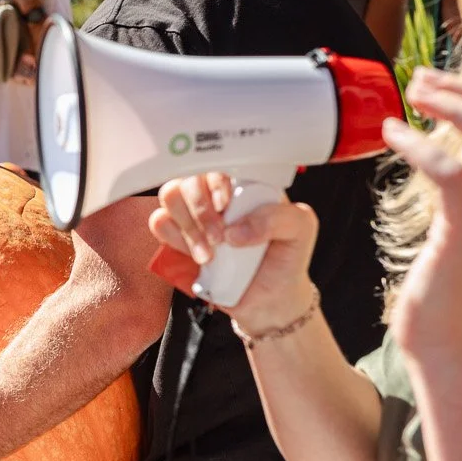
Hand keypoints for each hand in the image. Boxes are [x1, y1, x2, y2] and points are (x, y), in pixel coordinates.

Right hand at [149, 173, 319, 335]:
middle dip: (200, 210)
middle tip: (219, 237)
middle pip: (188, 178)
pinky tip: (196, 255)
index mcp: (243, 183)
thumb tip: (235, 230)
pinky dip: (173, 237)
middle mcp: (216, 193)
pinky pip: (159, 223)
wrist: (271, 299)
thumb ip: (278, 218)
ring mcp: (195, 214)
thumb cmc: (287, 257)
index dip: (215, 180)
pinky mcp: (180, 237)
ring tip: (209, 254)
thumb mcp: (302, 229)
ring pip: (170, 196)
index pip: (218, 161)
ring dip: (187, 226)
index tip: (225, 205)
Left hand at [386, 67, 461, 367]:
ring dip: (452, 105)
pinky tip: (394, 135)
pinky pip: (449, 174)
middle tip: (420, 79)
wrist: (447, 344)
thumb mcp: (458, 222)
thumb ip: (459, 184)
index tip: (434, 80)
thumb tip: (439, 140)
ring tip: (412, 96)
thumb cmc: (443, 285)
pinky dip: (421, 145)